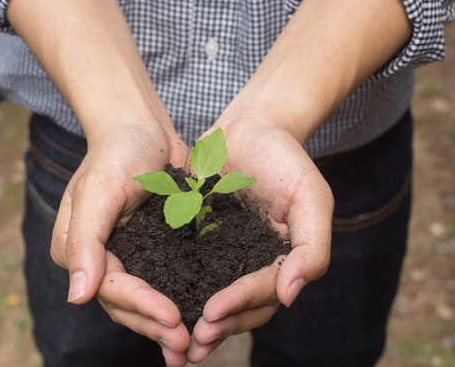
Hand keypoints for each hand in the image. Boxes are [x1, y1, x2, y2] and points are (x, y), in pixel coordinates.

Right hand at [49, 120, 191, 366]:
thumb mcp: (99, 190)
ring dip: (166, 326)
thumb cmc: (117, 150)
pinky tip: (199, 323)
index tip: (173, 318)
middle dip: (156, 326)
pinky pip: (165, 284)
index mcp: (78, 248)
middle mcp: (99, 259)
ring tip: (193, 349)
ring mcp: (128, 257)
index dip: (140, 306)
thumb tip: (77, 297)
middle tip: (186, 346)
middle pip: (126, 304)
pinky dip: (180, 304)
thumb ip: (86, 241)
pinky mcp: (154, 251)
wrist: (142, 127)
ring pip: (145, 302)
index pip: (108, 287)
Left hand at [187, 115, 332, 362]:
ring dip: (198, 321)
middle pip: (240, 308)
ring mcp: (226, 255)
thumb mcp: (312, 199)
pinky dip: (178, 291)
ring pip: (214, 297)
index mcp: (281, 261)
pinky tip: (157, 305)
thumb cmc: (287, 160)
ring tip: (176, 341)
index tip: (212, 312)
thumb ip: (311, 249)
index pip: (264, 292)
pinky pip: (189, 270)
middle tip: (192, 341)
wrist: (251, 127)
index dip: (240, 305)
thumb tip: (290, 296)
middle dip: (218, 325)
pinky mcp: (200, 240)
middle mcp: (253, 264)